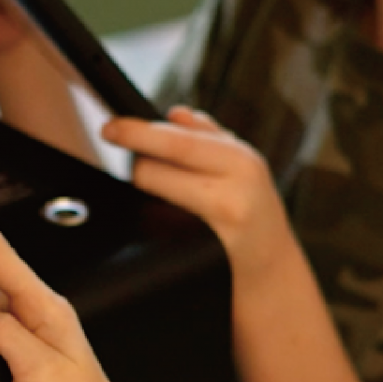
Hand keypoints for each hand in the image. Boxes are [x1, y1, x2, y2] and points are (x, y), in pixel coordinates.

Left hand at [101, 107, 289, 275]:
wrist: (273, 268)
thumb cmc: (252, 212)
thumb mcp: (241, 168)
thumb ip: (208, 136)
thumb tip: (175, 113)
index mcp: (240, 161)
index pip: (176, 143)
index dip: (136, 134)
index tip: (109, 129)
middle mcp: (233, 191)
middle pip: (154, 171)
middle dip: (137, 165)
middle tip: (132, 161)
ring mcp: (219, 227)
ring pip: (153, 197)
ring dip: (148, 189)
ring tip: (166, 193)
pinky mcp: (204, 253)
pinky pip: (160, 227)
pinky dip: (156, 216)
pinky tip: (171, 219)